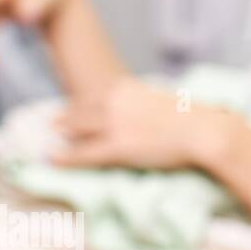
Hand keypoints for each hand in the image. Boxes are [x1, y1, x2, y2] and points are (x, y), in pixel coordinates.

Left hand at [52, 77, 234, 171]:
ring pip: (78, 130)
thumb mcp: (161, 99)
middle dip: (65, 117)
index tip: (68, 107)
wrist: (203, 130)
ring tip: (48, 139)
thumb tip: (141, 104)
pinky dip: (65, 157)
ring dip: (62, 134)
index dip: (79, 104)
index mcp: (125, 89)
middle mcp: (114, 103)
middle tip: (51, 121)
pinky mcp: (118, 147)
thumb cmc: (191, 117)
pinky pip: (84, 153)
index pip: (94, 96)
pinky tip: (51, 160)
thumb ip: (143, 100)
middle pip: (81, 111)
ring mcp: (114, 125)